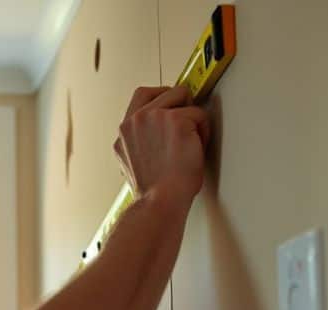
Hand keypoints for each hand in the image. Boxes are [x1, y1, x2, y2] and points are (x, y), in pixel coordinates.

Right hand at [112, 85, 211, 203]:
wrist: (160, 201)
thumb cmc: (154, 190)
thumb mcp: (134, 162)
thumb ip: (141, 140)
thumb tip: (160, 130)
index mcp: (124, 132)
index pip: (142, 95)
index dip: (162, 99)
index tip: (173, 110)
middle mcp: (135, 121)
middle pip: (166, 90)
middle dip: (181, 103)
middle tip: (186, 124)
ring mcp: (154, 117)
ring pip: (184, 96)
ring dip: (192, 116)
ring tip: (190, 141)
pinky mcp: (176, 120)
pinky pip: (200, 114)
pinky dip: (203, 131)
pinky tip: (196, 149)